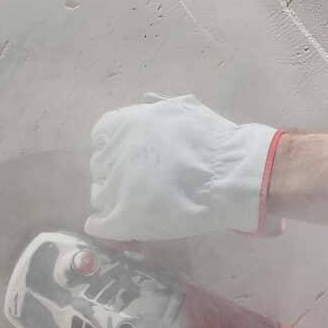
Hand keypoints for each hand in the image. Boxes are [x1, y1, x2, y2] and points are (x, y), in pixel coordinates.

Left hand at [85, 94, 281, 240]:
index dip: (119, 151)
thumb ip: (159, 105)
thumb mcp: (184, 108)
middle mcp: (109, 155)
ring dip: (116, 201)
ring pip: (100, 197)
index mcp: (120, 126)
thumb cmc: (209, 140)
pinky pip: (101, 226)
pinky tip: (129, 227)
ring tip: (142, 206)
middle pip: (101, 170)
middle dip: (118, 176)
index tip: (139, 159)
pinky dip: (111, 228)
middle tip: (145, 183)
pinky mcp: (120, 220)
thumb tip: (145, 99)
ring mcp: (112, 189)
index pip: (102, 139)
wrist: (227, 174)